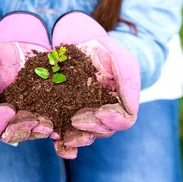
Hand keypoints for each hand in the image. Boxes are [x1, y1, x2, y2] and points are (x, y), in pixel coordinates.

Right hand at [0, 12, 54, 143]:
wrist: (20, 44)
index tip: (9, 109)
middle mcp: (4, 121)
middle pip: (10, 135)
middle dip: (22, 129)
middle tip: (34, 120)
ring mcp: (23, 119)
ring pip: (30, 133)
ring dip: (39, 131)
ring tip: (49, 125)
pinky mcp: (41, 113)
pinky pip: (46, 125)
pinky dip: (54, 128)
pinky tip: (60, 128)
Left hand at [51, 11, 140, 158]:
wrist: (74, 40)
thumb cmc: (99, 46)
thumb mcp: (117, 55)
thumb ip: (127, 76)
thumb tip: (128, 110)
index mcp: (121, 100)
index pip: (124, 120)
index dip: (113, 120)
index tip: (100, 112)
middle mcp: (104, 112)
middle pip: (104, 130)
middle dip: (91, 128)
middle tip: (76, 120)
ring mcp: (85, 115)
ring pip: (85, 135)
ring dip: (76, 138)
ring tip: (63, 135)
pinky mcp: (64, 115)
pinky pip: (65, 132)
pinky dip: (61, 141)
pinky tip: (55, 140)